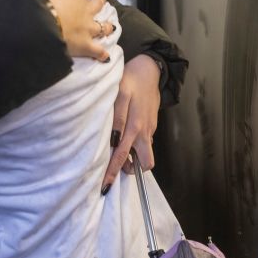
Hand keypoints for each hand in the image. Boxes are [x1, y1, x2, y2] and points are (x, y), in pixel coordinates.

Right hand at [37, 0, 110, 60]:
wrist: (44, 22)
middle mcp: (85, 10)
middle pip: (95, 3)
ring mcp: (87, 28)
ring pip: (101, 26)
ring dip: (106, 26)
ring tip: (111, 25)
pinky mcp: (85, 46)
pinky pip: (96, 51)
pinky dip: (101, 54)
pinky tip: (106, 56)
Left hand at [100, 54, 160, 194]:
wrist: (150, 70)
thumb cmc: (130, 80)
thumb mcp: (119, 96)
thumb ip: (117, 119)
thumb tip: (114, 142)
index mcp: (135, 126)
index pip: (123, 156)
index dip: (113, 172)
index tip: (105, 186)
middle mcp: (144, 132)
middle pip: (144, 163)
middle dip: (131, 169)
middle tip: (115, 167)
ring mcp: (150, 130)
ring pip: (144, 154)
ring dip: (133, 158)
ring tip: (118, 152)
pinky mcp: (152, 125)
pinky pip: (144, 142)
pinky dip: (135, 145)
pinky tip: (125, 136)